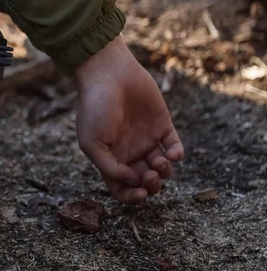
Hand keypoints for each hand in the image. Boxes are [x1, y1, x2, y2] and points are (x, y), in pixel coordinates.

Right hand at [73, 36, 184, 203]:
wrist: (109, 74)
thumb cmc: (94, 107)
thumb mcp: (91, 142)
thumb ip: (110, 168)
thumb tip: (134, 181)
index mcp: (110, 157)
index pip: (122, 188)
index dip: (132, 196)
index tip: (140, 191)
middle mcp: (129, 152)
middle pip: (145, 181)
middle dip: (151, 185)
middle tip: (150, 174)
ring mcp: (146, 139)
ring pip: (163, 169)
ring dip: (165, 172)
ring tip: (159, 161)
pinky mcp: (162, 125)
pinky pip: (175, 148)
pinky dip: (178, 155)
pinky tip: (172, 153)